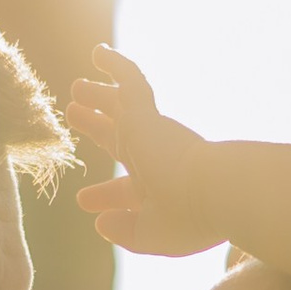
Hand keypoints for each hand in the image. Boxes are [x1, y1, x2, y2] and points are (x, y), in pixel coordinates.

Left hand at [68, 48, 230, 257]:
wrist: (215, 191)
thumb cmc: (187, 219)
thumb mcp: (152, 236)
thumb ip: (125, 231)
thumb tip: (98, 221)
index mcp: (159, 190)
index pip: (127, 190)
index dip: (105, 195)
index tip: (84, 200)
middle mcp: (156, 157)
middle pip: (119, 138)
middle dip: (97, 128)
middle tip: (74, 115)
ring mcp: (152, 133)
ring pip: (121, 106)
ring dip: (99, 96)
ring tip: (78, 88)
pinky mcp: (147, 112)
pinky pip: (130, 81)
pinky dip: (116, 65)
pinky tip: (98, 53)